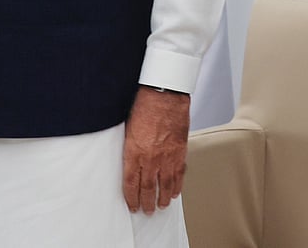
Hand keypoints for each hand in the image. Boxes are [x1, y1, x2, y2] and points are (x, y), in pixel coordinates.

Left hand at [122, 85, 189, 213]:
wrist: (165, 95)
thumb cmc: (144, 105)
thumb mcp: (127, 127)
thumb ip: (128, 145)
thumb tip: (127, 158)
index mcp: (134, 151)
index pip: (130, 182)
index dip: (130, 197)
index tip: (131, 205)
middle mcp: (151, 157)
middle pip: (148, 188)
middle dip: (146, 202)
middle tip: (146, 211)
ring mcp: (167, 156)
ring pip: (165, 184)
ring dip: (163, 197)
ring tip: (161, 205)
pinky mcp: (180, 152)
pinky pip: (179, 174)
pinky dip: (177, 185)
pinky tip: (175, 192)